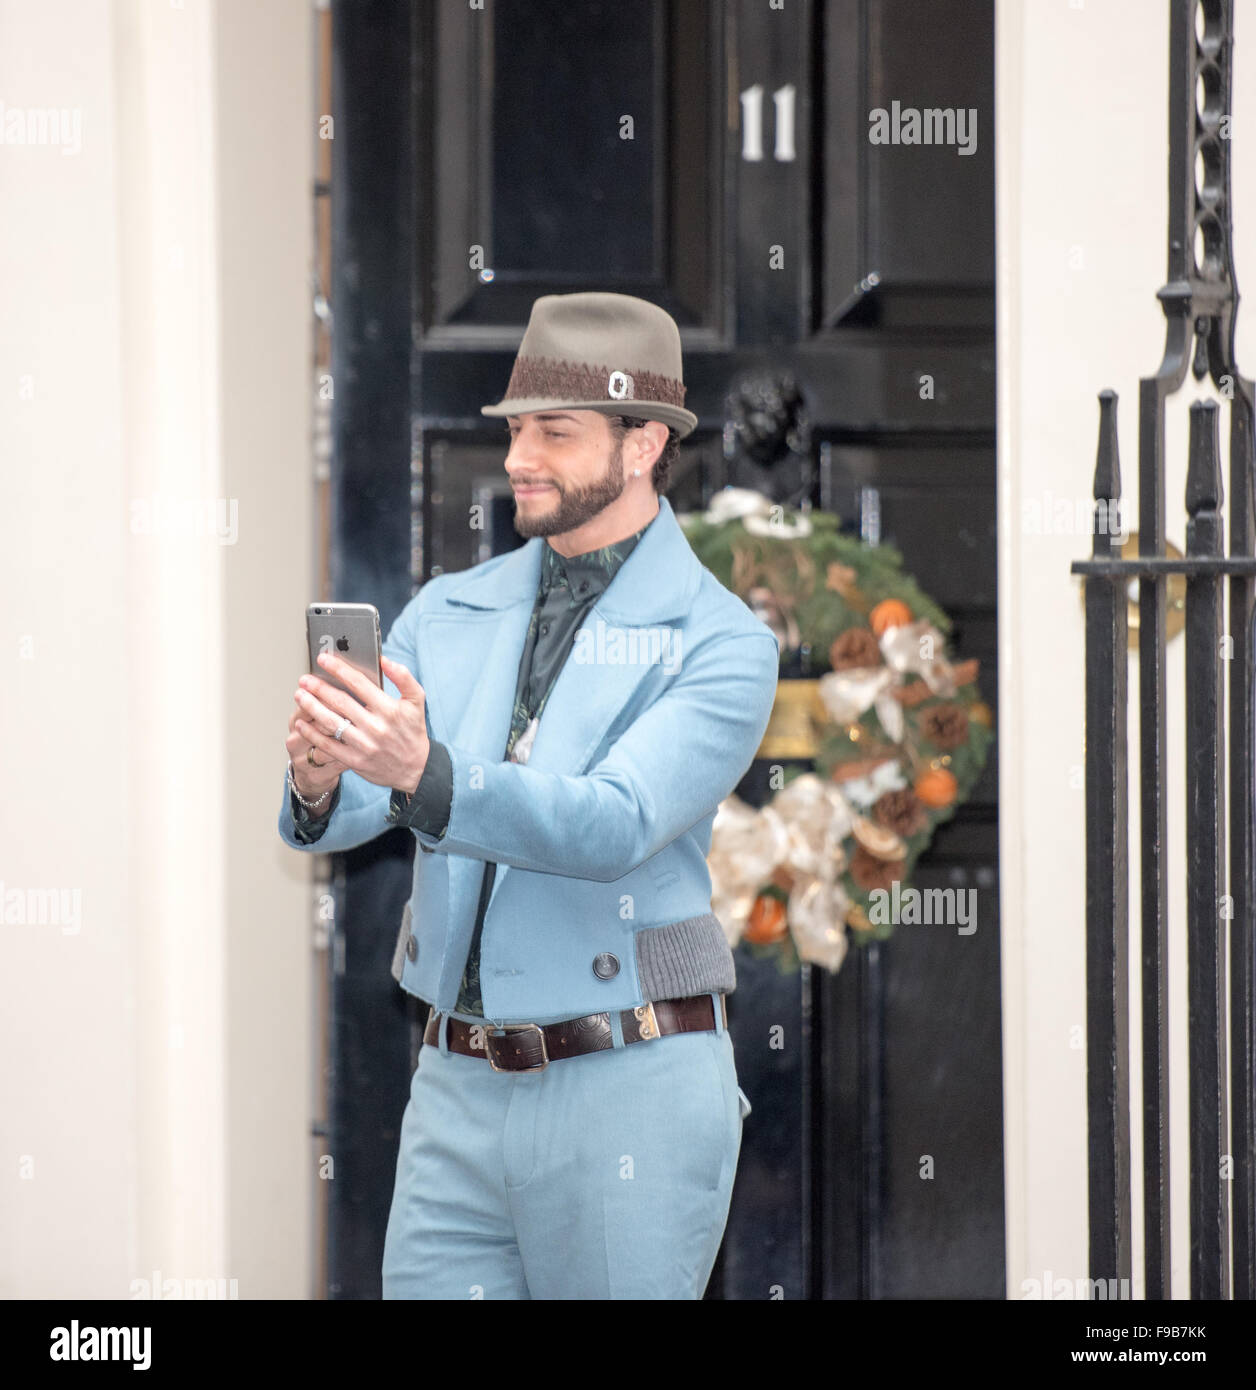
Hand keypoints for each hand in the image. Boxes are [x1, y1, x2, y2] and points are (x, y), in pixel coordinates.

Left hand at [293, 652, 430, 794]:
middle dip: (318, 688)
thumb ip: (404, 677)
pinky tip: (301, 723)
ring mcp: (364, 745)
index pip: (359, 684)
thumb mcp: (417, 702)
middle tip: (304, 679)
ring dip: (311, 707)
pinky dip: (312, 734)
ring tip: (299, 695)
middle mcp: (376, 727)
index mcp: (389, 709)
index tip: (323, 660)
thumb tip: (384, 660)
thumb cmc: (412, 731)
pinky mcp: (355, 761)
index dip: (338, 669)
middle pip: (340, 702)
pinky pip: (329, 745)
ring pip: (331, 722)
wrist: (415, 769)